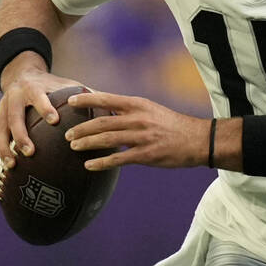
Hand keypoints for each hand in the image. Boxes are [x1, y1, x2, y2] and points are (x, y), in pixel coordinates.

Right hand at [0, 66, 83, 176]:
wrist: (20, 74)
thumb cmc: (50, 84)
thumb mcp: (65, 83)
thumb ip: (85, 95)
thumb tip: (112, 109)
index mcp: (32, 88)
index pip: (38, 97)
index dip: (45, 107)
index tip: (55, 120)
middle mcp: (13, 99)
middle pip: (14, 118)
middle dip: (21, 135)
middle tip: (30, 152)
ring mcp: (1, 112)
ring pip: (0, 133)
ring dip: (4, 150)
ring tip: (12, 166)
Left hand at [65, 91, 208, 169]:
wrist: (198, 140)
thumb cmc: (173, 125)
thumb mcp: (151, 110)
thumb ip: (130, 111)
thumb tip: (107, 112)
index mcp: (139, 105)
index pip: (107, 99)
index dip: (86, 99)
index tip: (70, 101)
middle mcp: (138, 119)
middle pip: (102, 122)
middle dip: (81, 128)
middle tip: (67, 134)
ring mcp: (142, 137)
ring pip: (107, 139)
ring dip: (87, 143)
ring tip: (73, 147)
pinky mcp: (146, 155)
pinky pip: (118, 159)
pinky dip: (102, 162)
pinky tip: (90, 165)